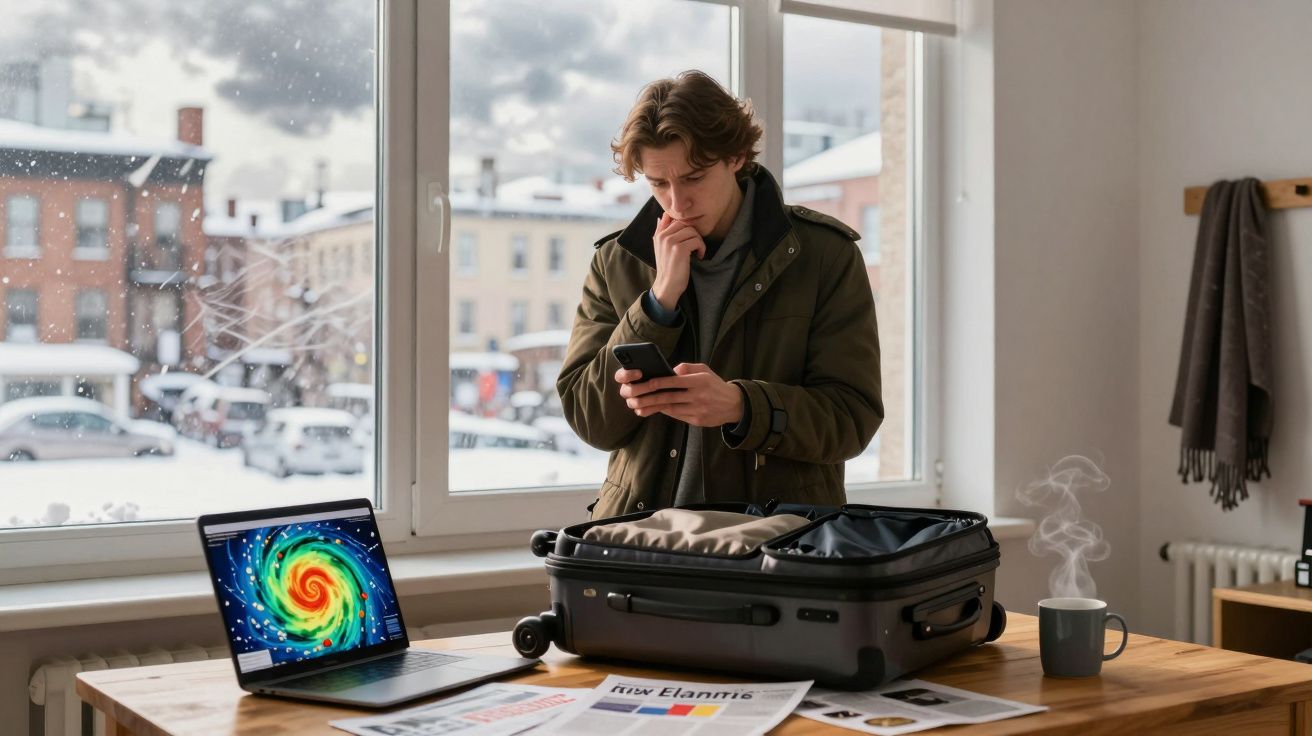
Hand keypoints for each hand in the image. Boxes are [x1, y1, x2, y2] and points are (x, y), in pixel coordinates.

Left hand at [618, 363, 743, 427]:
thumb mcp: (705, 370)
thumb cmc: (715, 385)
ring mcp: (697, 409)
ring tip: (639, 406)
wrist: (734, 404)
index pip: (675, 381)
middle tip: (636, 397)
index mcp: (700, 381)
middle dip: (650, 397)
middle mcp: (698, 395)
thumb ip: (687, 368)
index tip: (647, 383)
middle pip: (669, 397)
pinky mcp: (697, 420)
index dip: (659, 382)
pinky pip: (677, 415)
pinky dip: (665, 412)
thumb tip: (671, 370)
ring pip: (671, 408)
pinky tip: (654, 409)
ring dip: (654, 407)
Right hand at [651, 212, 705, 309]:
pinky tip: (699, 256)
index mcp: (659, 234)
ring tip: (697, 251)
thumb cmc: (668, 267)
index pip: (674, 217)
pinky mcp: (679, 249)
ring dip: (699, 241)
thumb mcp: (660, 247)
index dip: (685, 225)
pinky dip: (701, 248)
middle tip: (696, 246)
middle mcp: (663, 236)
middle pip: (686, 223)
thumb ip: (661, 231)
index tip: (688, 236)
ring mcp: (670, 242)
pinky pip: (696, 241)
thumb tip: (662, 215)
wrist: (667, 285)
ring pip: (693, 231)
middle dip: (694, 234)